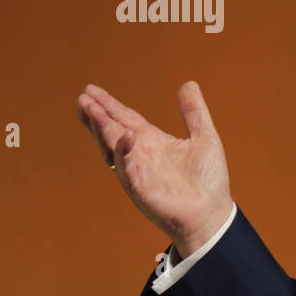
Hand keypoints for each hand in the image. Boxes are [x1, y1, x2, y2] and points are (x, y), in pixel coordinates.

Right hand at [77, 81, 233, 257]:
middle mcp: (140, 154)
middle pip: (112, 129)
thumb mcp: (204, 137)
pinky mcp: (141, 188)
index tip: (90, 89)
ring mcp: (137, 171)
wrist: (212, 212)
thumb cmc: (208, 179)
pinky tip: (125, 136)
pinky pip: (128, 169)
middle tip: (83, 97)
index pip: (125, 118)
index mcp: (153, 141)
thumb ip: (194, 112)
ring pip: (113, 145)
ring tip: (91, 109)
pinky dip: (125, 153)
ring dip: (102, 128)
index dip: (109, 104)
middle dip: (96, 114)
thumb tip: (188, 83)